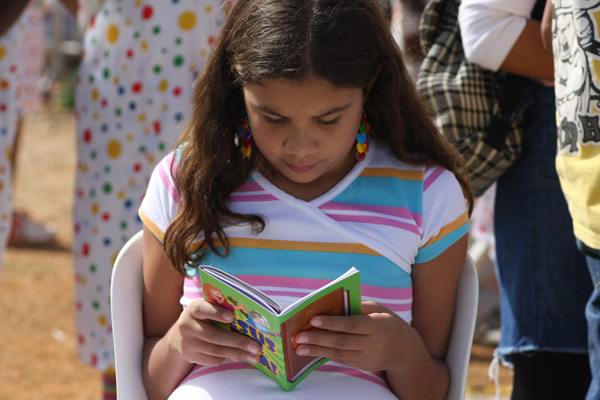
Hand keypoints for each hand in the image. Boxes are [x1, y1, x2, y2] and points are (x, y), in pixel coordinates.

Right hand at [166, 299, 261, 365]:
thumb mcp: (207, 310)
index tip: (232, 317)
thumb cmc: (202, 318)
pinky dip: (226, 357)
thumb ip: (221, 312)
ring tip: (253, 355)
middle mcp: (187, 326)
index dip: (217, 313)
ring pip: (215, 350)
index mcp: (193, 309)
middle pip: (214, 336)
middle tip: (256, 346)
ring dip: (237, 353)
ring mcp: (187, 343)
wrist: (179, 335)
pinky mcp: (190, 356)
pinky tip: (236, 355)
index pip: (203, 309)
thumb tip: (246, 325)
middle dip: (238, 341)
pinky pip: (212, 360)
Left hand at [293, 301, 425, 372]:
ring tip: (299, 347)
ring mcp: (369, 358)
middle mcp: (374, 344)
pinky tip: (312, 351)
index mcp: (378, 326)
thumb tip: (330, 305)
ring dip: (317, 350)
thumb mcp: (378, 310)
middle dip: (318, 339)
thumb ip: (357, 307)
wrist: (406, 350)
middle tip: (298, 336)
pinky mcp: (364, 366)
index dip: (332, 322)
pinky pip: (342, 360)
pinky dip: (326, 354)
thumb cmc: (387, 322)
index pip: (352, 324)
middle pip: (342, 341)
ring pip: (339, 354)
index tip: (313, 319)